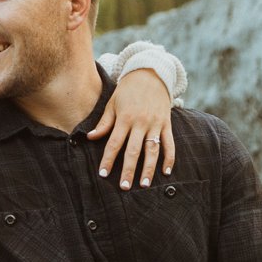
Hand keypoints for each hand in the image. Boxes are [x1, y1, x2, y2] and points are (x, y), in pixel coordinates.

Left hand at [89, 66, 175, 190]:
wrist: (151, 74)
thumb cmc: (127, 90)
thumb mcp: (113, 103)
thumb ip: (104, 122)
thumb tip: (91, 137)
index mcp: (125, 118)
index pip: (114, 143)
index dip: (108, 159)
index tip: (103, 174)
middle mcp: (141, 122)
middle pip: (133, 150)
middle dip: (128, 170)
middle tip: (124, 187)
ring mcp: (156, 124)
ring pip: (152, 150)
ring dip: (148, 168)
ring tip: (144, 185)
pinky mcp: (167, 123)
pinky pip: (169, 143)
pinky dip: (169, 158)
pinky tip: (166, 172)